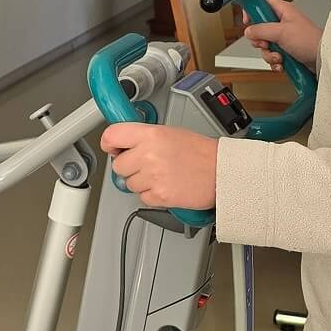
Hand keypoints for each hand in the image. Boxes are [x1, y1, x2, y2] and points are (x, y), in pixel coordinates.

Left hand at [99, 124, 218, 209]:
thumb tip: (123, 143)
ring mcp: (152, 177)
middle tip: (146, 164)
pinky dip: (151, 194)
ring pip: (129, 183)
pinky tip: (166, 184)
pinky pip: (142, 197)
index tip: (113, 148)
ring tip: (161, 174)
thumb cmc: (201, 152)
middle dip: (129, 167)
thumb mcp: (169, 132)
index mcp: (150, 135)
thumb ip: (143, 137)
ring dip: (141, 182)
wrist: (221, 172)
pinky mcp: (159, 196)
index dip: (109, 143)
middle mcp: (148, 155)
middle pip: (118, 166)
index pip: (111, 136)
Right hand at [240, 0, 319, 70]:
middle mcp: (283, 23)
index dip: (252, 8)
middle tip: (266, 43)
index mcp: (283, 11)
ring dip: (269, 54)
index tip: (247, 19)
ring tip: (279, 56)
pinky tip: (282, 63)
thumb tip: (248, 31)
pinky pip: (272, 55)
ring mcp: (285, 37)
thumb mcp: (281, 32)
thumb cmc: (310, 40)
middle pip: (260, 27)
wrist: (323, 59)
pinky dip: (275, 61)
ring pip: (265, 44)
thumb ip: (261, 30)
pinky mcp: (287, 50)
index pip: (263, 1)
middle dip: (260, 40)